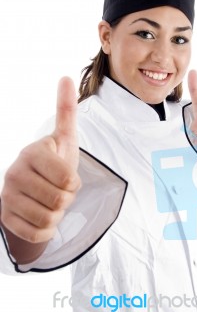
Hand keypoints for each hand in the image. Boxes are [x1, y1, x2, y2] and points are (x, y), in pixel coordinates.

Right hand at [1, 77, 80, 243]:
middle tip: (58, 190)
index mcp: (31, 153)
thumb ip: (65, 110)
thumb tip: (65, 77)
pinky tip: (40, 215)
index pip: (68, 179)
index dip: (74, 182)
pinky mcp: (6, 219)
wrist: (33, 190)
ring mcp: (7, 197)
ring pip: (50, 220)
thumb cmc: (53, 163)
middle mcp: (14, 173)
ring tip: (49, 201)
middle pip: (60, 201)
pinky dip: (46, 230)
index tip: (65, 175)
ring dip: (57, 214)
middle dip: (66, 199)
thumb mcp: (64, 137)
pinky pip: (38, 234)